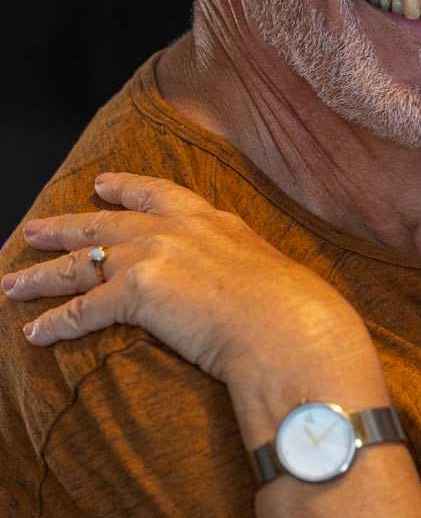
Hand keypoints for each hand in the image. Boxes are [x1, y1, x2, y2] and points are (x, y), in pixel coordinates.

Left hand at [2, 173, 377, 428]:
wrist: (291, 328)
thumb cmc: (296, 313)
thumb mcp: (274, 272)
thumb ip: (249, 269)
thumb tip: (258, 290)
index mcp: (211, 222)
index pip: (157, 195)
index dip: (124, 189)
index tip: (102, 185)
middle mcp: (175, 230)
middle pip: (103, 224)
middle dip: (63, 228)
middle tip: (32, 230)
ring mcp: (152, 256)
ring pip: (80, 264)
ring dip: (41, 275)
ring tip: (12, 284)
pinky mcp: (135, 292)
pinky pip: (82, 309)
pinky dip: (54, 322)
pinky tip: (34, 332)